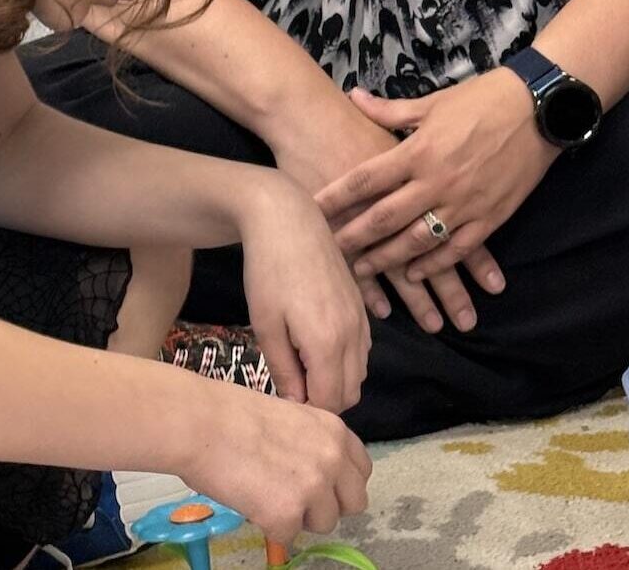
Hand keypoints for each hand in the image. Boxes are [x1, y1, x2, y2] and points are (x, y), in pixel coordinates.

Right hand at [182, 380, 371, 546]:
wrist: (200, 423)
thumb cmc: (231, 414)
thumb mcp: (289, 417)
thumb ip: (311, 443)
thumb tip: (314, 471)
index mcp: (334, 430)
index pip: (361, 470)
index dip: (341, 482)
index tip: (322, 485)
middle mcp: (332, 458)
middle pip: (354, 503)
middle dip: (328, 505)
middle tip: (295, 498)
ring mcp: (313, 488)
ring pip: (324, 524)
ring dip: (298, 517)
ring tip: (265, 493)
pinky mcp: (288, 515)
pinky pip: (288, 536)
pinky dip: (268, 525)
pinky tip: (250, 500)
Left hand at [238, 177, 370, 413]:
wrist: (287, 219)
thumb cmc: (268, 271)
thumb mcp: (266, 325)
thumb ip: (284, 370)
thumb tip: (296, 404)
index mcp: (329, 343)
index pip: (329, 403)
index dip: (305, 408)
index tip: (282, 394)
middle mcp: (354, 336)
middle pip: (349, 393)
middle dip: (322, 399)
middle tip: (290, 382)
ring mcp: (362, 319)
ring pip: (359, 373)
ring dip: (334, 380)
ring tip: (299, 362)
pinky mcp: (362, 305)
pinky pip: (362, 350)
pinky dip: (344, 360)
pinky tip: (315, 343)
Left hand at [272, 94, 505, 331]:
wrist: (539, 109)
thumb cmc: (482, 100)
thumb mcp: (432, 102)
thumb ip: (389, 110)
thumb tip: (354, 96)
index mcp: (418, 151)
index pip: (367, 179)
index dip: (337, 196)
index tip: (312, 209)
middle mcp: (436, 181)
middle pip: (385, 218)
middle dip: (354, 237)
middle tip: (329, 251)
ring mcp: (464, 204)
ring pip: (417, 241)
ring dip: (387, 259)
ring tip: (363, 270)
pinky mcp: (490, 218)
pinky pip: (456, 249)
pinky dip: (433, 265)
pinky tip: (413, 275)